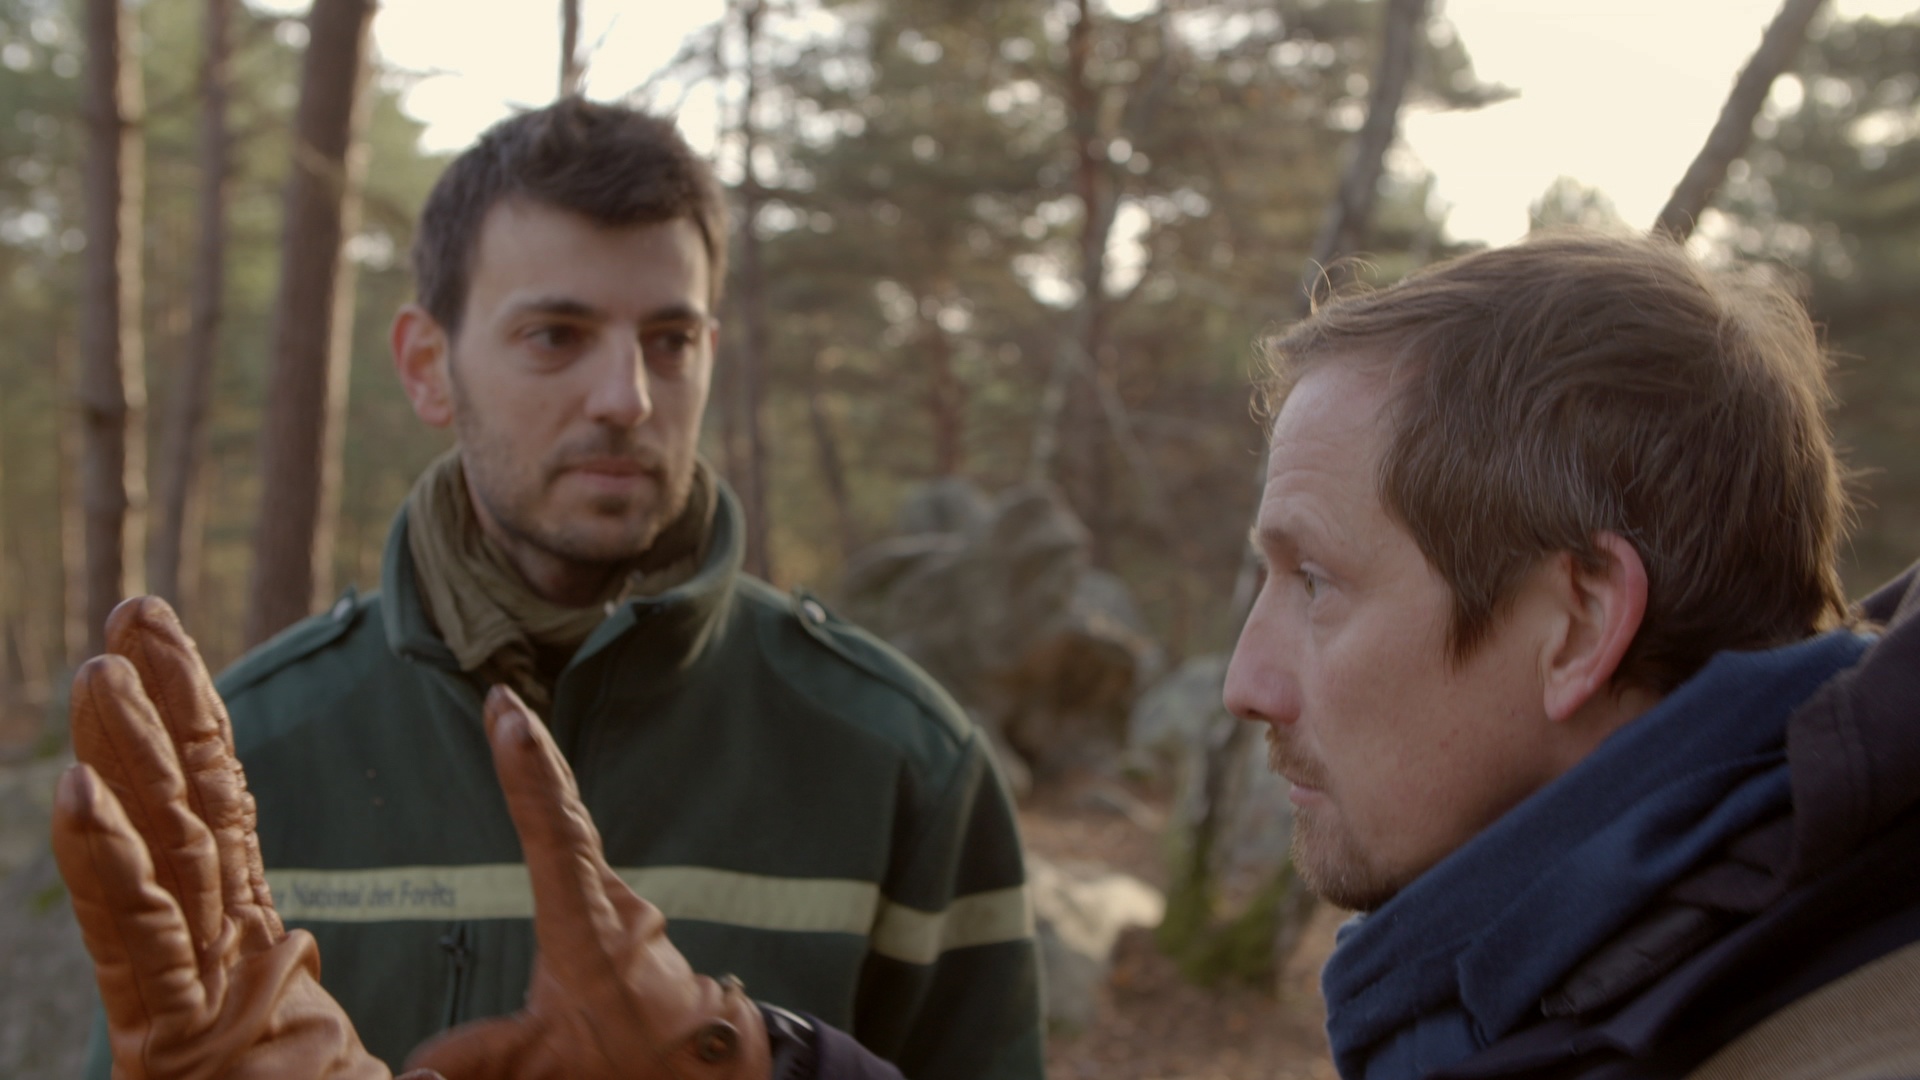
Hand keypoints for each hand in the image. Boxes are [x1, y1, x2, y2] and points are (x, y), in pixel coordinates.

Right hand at [50, 597, 429, 1079]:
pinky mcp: (165, 1046)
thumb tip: (434, 1067)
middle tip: (131, 616)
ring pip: (157, 860)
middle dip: (154, 714)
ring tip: (102, 672)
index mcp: (254, 968)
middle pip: (183, 817)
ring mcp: (181, 1008)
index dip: (200, 735)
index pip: (225, 822)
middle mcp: (208, 974)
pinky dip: (103, 868)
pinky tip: (75, 795)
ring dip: (126, 762)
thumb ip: (435, 1075)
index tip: (172, 654)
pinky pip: (135, 944)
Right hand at [404, 685, 772, 1079]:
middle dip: (533, 754)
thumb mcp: (549, 1063)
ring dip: (545, 770)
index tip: (511, 720)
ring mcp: (620, 901)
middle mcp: (609, 903)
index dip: (529, 779)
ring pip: (578, 823)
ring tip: (512, 717)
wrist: (704, 1067)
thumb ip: (479, 1057)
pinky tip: (543, 776)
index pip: (555, 840)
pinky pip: (583, 840)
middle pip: (568, 814)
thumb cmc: (631, 1061)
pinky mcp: (621, 906)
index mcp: (587, 933)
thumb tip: (411, 1071)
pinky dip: (557, 802)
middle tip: (501, 697)